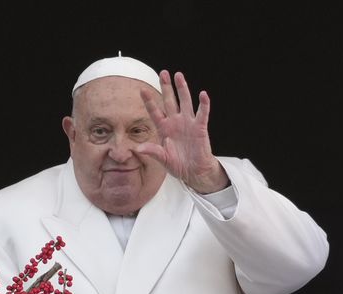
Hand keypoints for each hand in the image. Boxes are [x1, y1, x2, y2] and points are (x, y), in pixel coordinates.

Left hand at [137, 70, 229, 193]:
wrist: (194, 172)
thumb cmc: (177, 165)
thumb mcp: (163, 159)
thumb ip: (152, 151)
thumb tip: (138, 148)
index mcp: (164, 128)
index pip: (155, 112)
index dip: (149, 101)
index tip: (142, 90)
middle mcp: (175, 122)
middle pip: (169, 101)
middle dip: (166, 87)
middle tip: (163, 73)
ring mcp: (188, 123)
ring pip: (185, 102)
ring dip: (182, 89)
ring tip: (179, 75)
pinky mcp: (200, 127)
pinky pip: (202, 113)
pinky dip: (203, 104)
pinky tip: (203, 94)